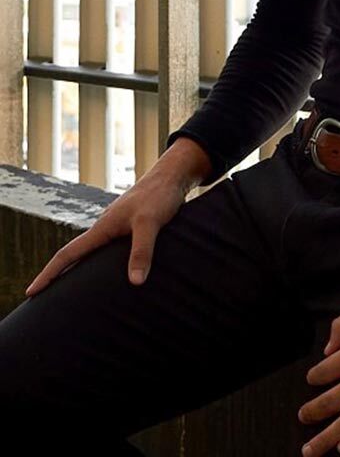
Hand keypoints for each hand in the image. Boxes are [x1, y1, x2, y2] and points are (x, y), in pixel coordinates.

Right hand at [24, 137, 211, 295]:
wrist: (173, 175)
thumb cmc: (160, 195)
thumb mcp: (150, 224)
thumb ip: (141, 251)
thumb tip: (135, 282)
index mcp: (102, 227)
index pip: (68, 254)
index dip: (49, 274)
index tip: (31, 292)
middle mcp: (105, 226)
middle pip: (75, 254)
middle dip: (59, 275)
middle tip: (44, 299)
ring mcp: (116, 225)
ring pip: (92, 251)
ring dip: (79, 269)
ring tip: (70, 291)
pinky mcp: (129, 226)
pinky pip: (108, 248)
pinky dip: (99, 262)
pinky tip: (108, 271)